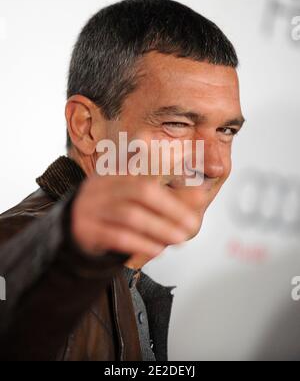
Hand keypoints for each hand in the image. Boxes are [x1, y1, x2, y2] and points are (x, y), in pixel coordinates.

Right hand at [71, 175, 198, 258]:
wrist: (72, 230)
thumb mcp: (134, 200)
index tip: (199, 196)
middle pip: (140, 191)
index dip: (172, 184)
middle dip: (170, 208)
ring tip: (179, 239)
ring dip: (159, 228)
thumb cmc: (111, 213)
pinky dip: (140, 243)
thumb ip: (167, 196)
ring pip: (130, 215)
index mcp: (115, 174)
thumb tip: (200, 193)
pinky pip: (116, 236)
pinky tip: (157, 249)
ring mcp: (91, 208)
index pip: (147, 174)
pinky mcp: (86, 230)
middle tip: (191, 225)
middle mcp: (102, 187)